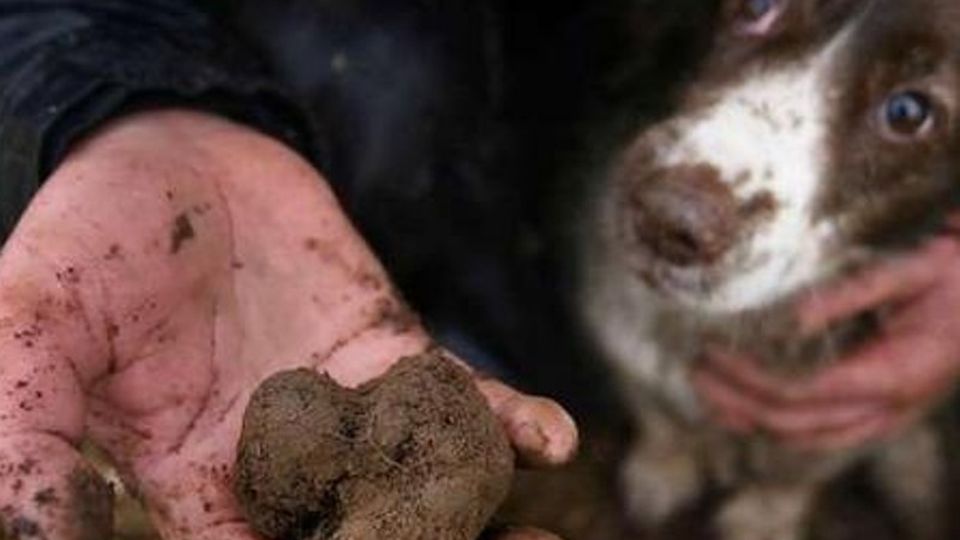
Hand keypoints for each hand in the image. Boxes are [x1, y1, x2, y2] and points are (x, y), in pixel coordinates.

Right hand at [0, 110, 576, 538]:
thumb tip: (34, 535)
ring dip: (483, 519)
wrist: (167, 151)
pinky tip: (546, 436)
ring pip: (423, 487)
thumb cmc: (92, 242)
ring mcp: (344, 411)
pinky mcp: (388, 352)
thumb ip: (32, 430)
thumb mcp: (38, 329)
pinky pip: (456, 400)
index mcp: (195, 489)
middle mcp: (280, 466)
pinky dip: (502, 422)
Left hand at [694, 236, 959, 450]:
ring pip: (804, 436)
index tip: (713, 356)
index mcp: (894, 373)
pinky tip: (745, 408)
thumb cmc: (955, 274)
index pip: (804, 392)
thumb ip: (854, 293)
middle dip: (739, 401)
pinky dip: (776, 424)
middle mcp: (887, 405)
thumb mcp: (912, 270)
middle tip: (696, 370)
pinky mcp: (877, 408)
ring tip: (707, 392)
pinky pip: (820, 431)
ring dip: (751, 419)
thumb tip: (796, 316)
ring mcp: (883, 414)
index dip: (751, 380)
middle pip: (795, 421)